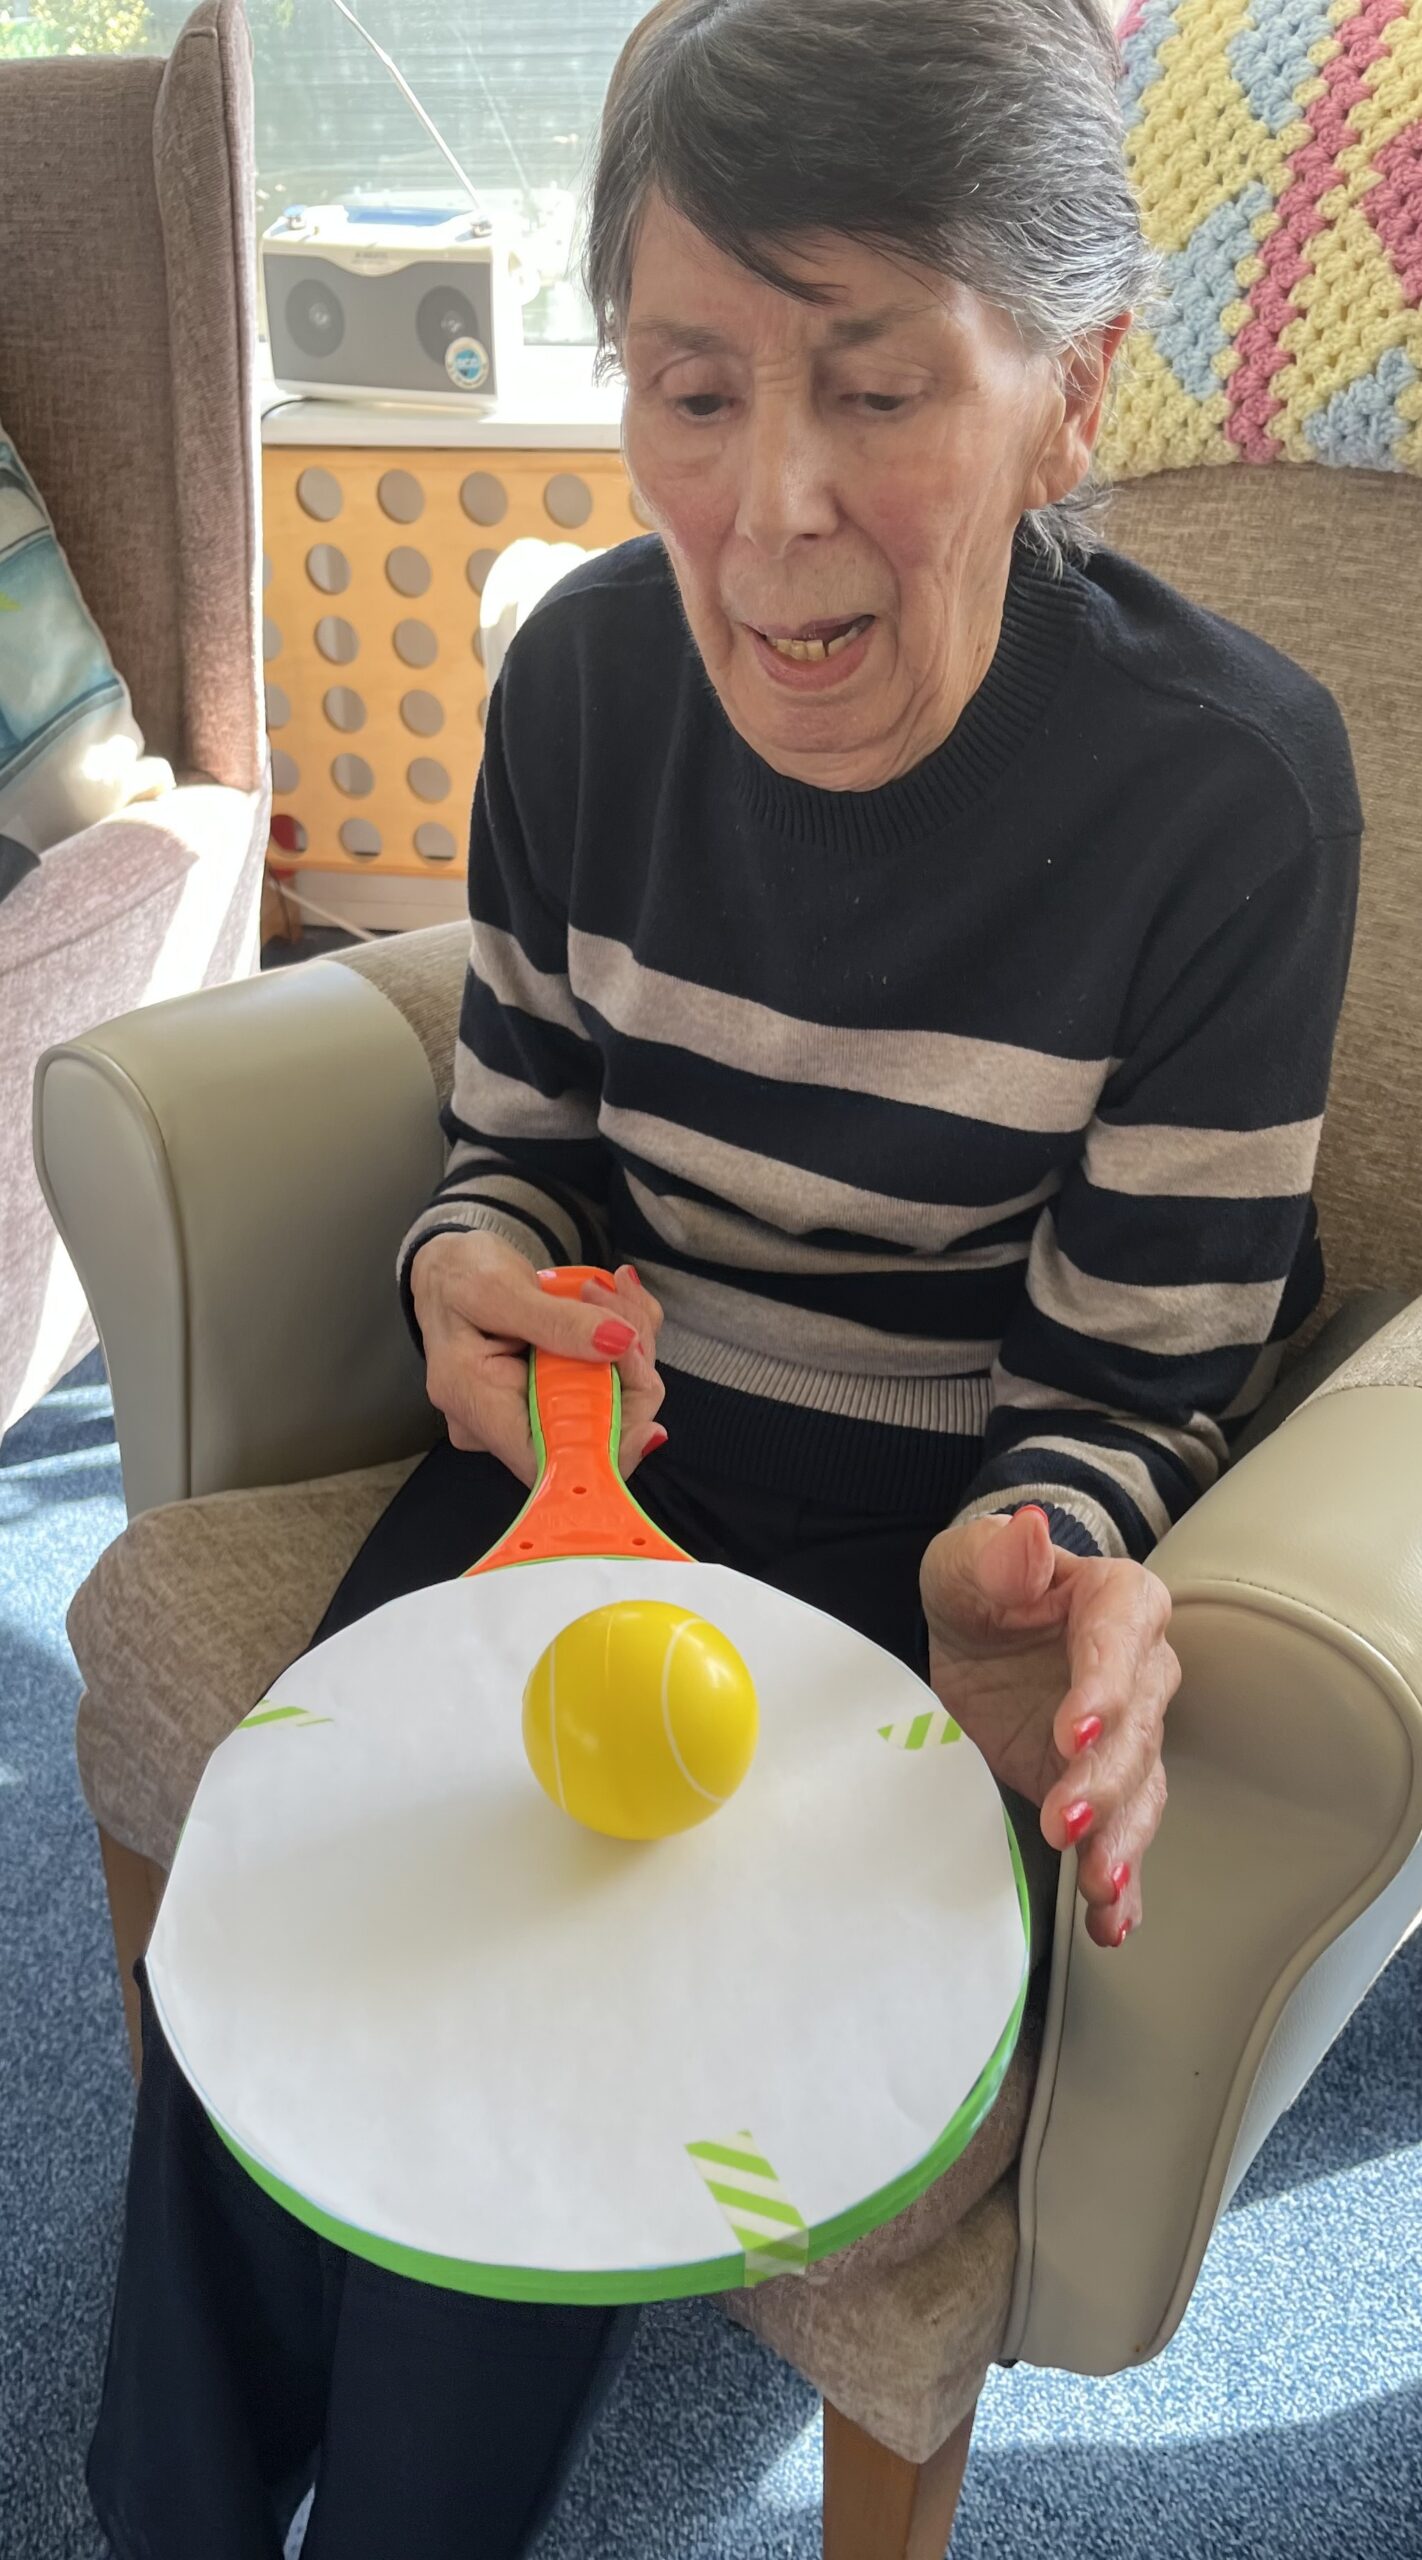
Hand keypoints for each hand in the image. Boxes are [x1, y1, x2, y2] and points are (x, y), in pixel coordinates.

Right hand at [409, 1232, 665, 1486]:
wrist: (447, 1266)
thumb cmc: (457, 1275)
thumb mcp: (498, 1288)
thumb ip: (557, 1320)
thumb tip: (619, 1343)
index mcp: (475, 1404)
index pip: (549, 1463)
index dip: (606, 1453)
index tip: (650, 1423)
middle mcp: (502, 1421)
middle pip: (589, 1431)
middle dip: (628, 1373)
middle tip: (626, 1311)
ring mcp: (529, 1409)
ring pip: (607, 1402)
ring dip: (628, 1347)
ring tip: (612, 1291)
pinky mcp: (551, 1392)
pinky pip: (603, 1382)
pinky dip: (621, 1343)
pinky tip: (613, 1301)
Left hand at [919, 1506, 1178, 1946]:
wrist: (980, 1633)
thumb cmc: (983, 1587)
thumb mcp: (968, 1562)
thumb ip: (998, 1555)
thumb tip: (1027, 1532)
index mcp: (1117, 1603)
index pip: (1122, 1642)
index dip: (1104, 1688)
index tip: (1074, 1729)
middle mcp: (1138, 1674)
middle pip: (1136, 1730)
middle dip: (1104, 1780)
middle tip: (1066, 1818)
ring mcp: (1125, 1740)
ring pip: (1138, 1793)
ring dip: (1122, 1842)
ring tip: (1101, 1886)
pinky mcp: (1100, 1791)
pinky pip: (1121, 1838)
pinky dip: (1122, 1885)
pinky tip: (1112, 1922)